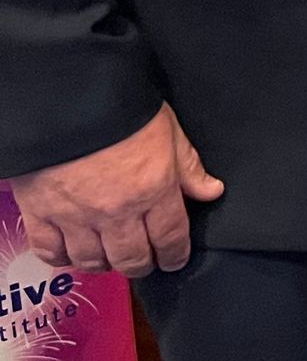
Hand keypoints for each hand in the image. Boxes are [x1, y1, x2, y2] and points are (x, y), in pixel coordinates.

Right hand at [10, 103, 223, 278]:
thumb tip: (211, 191)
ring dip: (104, 263)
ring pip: (92, 261)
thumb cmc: (121, 107)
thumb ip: (188, 166)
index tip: (173, 259)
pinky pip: (50, 251)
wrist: (67, 96)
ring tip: (108, 255)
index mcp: (154, 190)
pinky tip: (70, 251)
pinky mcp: (41, 212)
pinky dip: (61, 256)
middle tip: (142, 259)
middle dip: (141, 263)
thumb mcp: (168, 130)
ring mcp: (77, 216)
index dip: (174, 255)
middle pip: (132, 258)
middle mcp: (117, 211)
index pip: (170, 239)